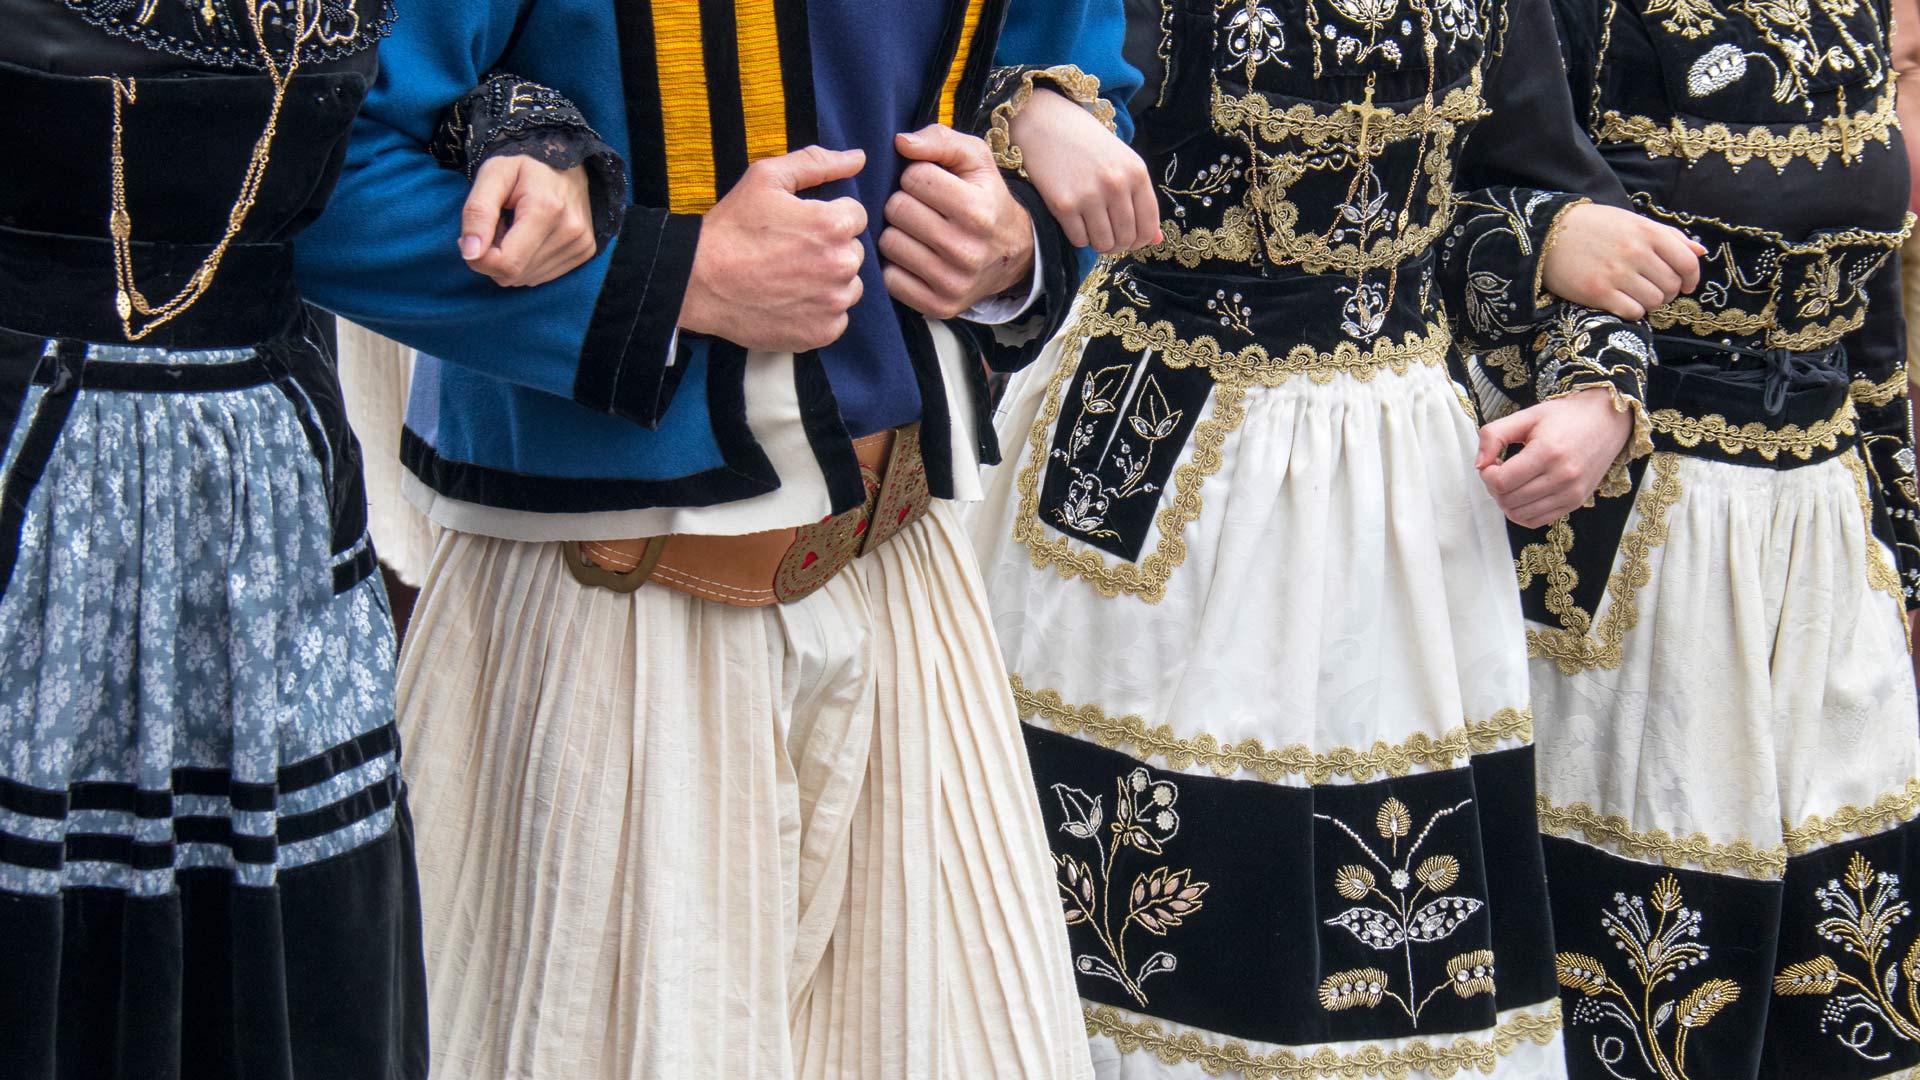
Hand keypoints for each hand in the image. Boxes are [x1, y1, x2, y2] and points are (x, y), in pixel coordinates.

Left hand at [460, 155, 598, 287]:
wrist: (566, 162)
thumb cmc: (524, 166)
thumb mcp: (493, 174)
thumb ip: (477, 212)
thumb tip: (470, 253)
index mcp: (545, 208)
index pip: (506, 263)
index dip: (480, 258)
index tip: (474, 237)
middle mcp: (570, 230)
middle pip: (514, 275)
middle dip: (494, 257)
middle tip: (497, 227)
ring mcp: (581, 244)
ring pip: (525, 279)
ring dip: (511, 260)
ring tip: (515, 229)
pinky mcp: (586, 252)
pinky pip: (541, 277)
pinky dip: (527, 263)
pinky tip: (530, 238)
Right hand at [677, 146, 868, 352]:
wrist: (699, 280)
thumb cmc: (732, 227)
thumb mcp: (767, 178)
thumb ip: (816, 163)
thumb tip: (858, 158)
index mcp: (834, 224)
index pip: (855, 217)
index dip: (827, 217)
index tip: (799, 226)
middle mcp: (842, 265)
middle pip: (853, 253)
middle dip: (829, 249)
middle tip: (791, 253)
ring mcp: (833, 303)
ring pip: (849, 287)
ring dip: (829, 282)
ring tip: (791, 278)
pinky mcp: (822, 332)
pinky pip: (837, 319)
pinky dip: (819, 312)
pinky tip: (790, 301)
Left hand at [880, 125, 1034, 318]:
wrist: (1014, 255)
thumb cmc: (985, 198)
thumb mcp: (975, 160)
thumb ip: (940, 139)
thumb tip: (901, 143)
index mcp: (977, 210)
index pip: (914, 178)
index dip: (916, 176)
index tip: (931, 185)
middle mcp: (966, 250)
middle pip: (897, 210)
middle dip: (904, 202)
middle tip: (921, 209)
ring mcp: (952, 282)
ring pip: (888, 243)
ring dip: (897, 233)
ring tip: (918, 232)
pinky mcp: (938, 306)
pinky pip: (890, 278)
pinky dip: (897, 266)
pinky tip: (915, 258)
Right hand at [1008, 89, 1160, 253]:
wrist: (1046, 122)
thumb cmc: (1087, 143)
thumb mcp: (1122, 162)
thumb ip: (1140, 199)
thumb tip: (1156, 239)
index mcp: (1136, 173)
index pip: (1148, 226)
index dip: (1141, 241)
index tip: (1131, 240)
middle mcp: (1116, 185)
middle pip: (1126, 238)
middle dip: (1118, 243)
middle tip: (1107, 235)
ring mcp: (1089, 195)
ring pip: (1103, 244)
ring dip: (1098, 242)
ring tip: (1091, 228)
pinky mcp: (1063, 204)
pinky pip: (1079, 240)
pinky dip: (1078, 237)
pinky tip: (1075, 221)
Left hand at [1475, 387, 1632, 527]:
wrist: (1606, 421)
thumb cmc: (1564, 416)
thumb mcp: (1526, 416)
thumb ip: (1494, 435)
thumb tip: (1479, 464)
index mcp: (1548, 452)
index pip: (1501, 482)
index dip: (1486, 474)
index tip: (1492, 461)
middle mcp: (1562, 477)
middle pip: (1507, 500)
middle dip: (1494, 487)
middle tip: (1500, 469)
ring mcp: (1571, 493)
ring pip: (1519, 515)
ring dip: (1506, 500)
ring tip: (1512, 480)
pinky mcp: (1576, 502)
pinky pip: (1536, 521)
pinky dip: (1521, 511)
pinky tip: (1524, 491)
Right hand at [1542, 203, 1705, 320]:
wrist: (1548, 235)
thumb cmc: (1593, 227)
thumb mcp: (1633, 222)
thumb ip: (1669, 236)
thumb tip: (1701, 252)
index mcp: (1648, 233)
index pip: (1687, 263)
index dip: (1691, 279)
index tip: (1686, 285)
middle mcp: (1636, 253)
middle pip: (1671, 286)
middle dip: (1667, 292)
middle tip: (1652, 289)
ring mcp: (1617, 274)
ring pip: (1654, 302)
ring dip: (1649, 302)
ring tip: (1634, 295)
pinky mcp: (1598, 293)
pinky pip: (1633, 312)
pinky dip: (1632, 311)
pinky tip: (1621, 302)